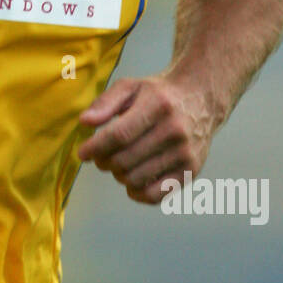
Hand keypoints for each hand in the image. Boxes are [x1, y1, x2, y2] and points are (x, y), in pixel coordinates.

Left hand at [76, 72, 216, 203]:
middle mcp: (175, 130)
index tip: (82, 153)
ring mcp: (185, 153)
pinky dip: (136, 193)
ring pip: (136, 179)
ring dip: (118, 176)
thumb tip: (84, 122)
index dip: (95, 148)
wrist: (200, 98)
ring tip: (118, 164)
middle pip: (125, 160)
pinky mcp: (191, 171)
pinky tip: (132, 181)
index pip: (119, 135)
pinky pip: (155, 196)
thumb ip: (105, 103)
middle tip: (101, 157)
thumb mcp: (131, 87)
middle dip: (104, 162)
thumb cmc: (158, 94)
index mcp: (158, 105)